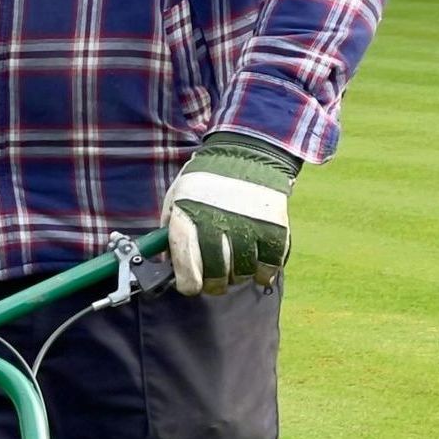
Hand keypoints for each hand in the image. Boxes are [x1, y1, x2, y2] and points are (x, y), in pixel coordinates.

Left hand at [163, 132, 299, 296]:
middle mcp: (217, 222)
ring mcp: (247, 224)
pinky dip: (265, 273)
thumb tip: (165, 264)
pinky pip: (271, 263)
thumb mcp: (176, 199)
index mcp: (188, 217)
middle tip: (215, 283)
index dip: (188, 284)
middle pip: (216, 274)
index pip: (186, 265)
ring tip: (235, 270)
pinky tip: (259, 271)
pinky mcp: (273, 226)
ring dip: (239, 277)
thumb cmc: (204, 181)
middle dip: (214, 285)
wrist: (245, 152)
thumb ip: (169, 231)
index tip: (190, 286)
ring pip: (243, 271)